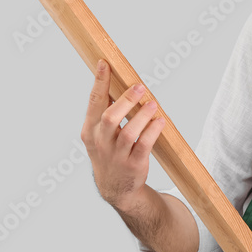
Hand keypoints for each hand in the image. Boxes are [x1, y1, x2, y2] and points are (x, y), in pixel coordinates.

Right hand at [80, 59, 166, 212]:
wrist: (116, 188)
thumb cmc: (109, 152)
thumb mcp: (99, 134)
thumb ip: (105, 111)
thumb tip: (117, 81)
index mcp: (90, 130)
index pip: (94, 102)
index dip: (100, 82)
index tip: (105, 63)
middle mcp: (101, 142)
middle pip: (110, 117)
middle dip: (126, 100)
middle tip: (140, 87)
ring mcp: (116, 155)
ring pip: (129, 132)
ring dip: (143, 115)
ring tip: (153, 104)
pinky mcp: (133, 165)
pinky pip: (144, 145)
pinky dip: (153, 131)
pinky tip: (160, 121)